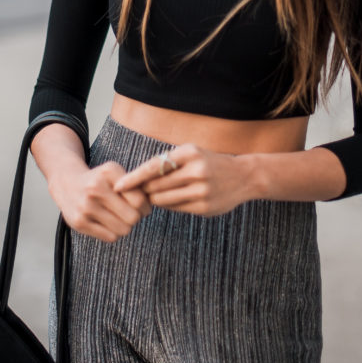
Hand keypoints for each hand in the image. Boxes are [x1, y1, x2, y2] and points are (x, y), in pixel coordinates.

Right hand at [50, 161, 150, 242]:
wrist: (66, 183)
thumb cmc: (99, 179)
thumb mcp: (115, 173)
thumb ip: (134, 185)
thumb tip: (153, 203)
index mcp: (108, 173)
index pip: (139, 200)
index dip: (145, 206)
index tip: (141, 206)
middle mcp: (95, 188)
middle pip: (133, 217)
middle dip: (136, 217)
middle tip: (131, 213)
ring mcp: (85, 207)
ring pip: (123, 230)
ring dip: (125, 226)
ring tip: (118, 217)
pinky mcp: (79, 223)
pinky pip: (110, 237)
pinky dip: (113, 233)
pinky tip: (107, 222)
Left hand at [113, 143, 251, 216]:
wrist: (243, 176)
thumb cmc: (209, 162)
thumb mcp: (191, 153)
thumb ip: (167, 163)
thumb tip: (137, 180)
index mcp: (189, 153)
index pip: (153, 167)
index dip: (133, 178)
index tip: (118, 185)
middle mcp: (196, 171)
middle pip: (155, 186)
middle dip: (145, 189)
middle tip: (142, 190)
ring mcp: (201, 191)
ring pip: (163, 200)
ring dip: (155, 199)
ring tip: (159, 194)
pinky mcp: (204, 207)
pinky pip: (175, 209)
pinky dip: (169, 205)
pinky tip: (175, 199)